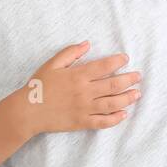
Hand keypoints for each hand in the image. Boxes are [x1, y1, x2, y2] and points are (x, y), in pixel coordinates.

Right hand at [20, 41, 141, 134]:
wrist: (27, 112)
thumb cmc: (39, 86)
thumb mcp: (52, 64)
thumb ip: (70, 53)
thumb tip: (87, 44)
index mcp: (78, 76)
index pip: (104, 66)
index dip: (118, 61)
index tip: (125, 58)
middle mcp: (84, 92)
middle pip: (113, 85)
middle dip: (129, 80)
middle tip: (138, 76)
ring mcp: (84, 108)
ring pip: (112, 104)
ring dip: (127, 98)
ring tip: (137, 94)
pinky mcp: (82, 122)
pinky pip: (102, 122)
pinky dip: (115, 119)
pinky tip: (123, 114)